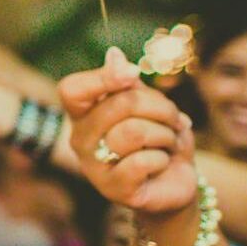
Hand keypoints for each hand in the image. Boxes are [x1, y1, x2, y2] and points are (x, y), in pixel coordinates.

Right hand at [60, 47, 197, 215]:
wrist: (174, 182)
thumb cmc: (158, 139)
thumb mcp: (149, 106)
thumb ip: (129, 85)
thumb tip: (113, 55)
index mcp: (83, 115)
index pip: (72, 90)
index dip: (103, 77)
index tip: (134, 75)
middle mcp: (81, 140)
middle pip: (121, 103)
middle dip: (161, 107)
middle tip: (174, 119)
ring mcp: (93, 167)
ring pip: (135, 132)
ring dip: (165, 134)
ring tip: (169, 143)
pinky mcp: (113, 190)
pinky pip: (143, 161)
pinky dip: (163, 159)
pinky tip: (161, 165)